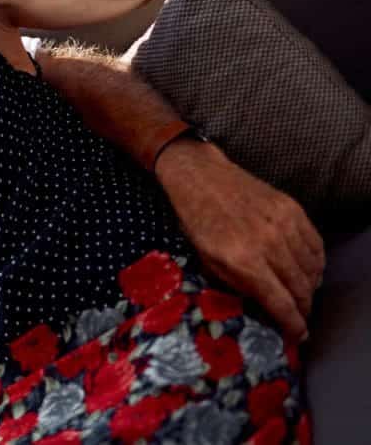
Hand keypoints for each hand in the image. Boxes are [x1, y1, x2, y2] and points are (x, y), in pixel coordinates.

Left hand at [155, 140, 324, 341]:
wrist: (200, 177)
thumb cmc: (197, 221)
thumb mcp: (207, 260)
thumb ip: (238, 284)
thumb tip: (266, 307)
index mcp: (243, 260)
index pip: (281, 303)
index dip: (293, 325)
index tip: (297, 336)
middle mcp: (269, 244)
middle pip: (301, 289)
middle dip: (303, 309)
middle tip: (299, 317)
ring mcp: (284, 224)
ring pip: (313, 269)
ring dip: (310, 287)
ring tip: (301, 294)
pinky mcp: (293, 209)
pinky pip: (316, 245)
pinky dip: (316, 263)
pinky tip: (306, 269)